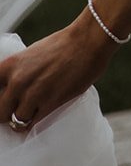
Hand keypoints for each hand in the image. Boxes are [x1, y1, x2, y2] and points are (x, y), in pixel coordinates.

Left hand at [0, 12, 113, 131]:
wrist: (88, 40)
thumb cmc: (63, 45)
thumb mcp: (31, 54)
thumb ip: (19, 73)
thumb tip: (12, 91)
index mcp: (10, 65)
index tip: (4, 103)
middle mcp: (17, 81)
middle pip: (0, 112)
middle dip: (7, 114)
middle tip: (17, 110)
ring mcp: (33, 94)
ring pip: (16, 122)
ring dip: (23, 119)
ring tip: (31, 114)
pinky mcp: (49, 104)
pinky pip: (33, 125)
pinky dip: (35, 124)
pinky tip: (40, 118)